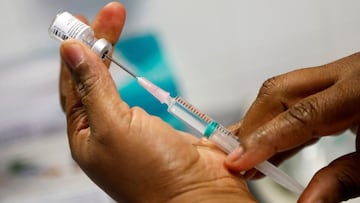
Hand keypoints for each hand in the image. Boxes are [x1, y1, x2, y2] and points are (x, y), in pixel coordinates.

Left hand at [58, 2, 255, 201]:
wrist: (199, 195)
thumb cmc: (153, 175)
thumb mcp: (114, 127)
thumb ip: (95, 88)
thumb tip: (73, 52)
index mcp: (87, 136)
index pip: (74, 84)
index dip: (78, 52)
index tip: (83, 22)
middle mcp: (107, 130)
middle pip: (95, 77)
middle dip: (99, 42)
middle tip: (108, 14)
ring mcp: (133, 126)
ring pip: (116, 82)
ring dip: (114, 52)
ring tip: (114, 23)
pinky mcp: (156, 122)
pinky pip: (141, 91)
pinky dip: (136, 71)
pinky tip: (129, 60)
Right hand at [225, 53, 359, 201]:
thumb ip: (342, 181)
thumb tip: (305, 202)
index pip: (301, 115)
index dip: (265, 139)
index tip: (239, 162)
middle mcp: (346, 72)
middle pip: (280, 91)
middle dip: (252, 125)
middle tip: (238, 158)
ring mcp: (337, 73)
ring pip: (280, 90)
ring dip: (259, 121)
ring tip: (246, 153)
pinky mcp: (331, 80)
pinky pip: (291, 96)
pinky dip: (274, 120)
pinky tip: (267, 142)